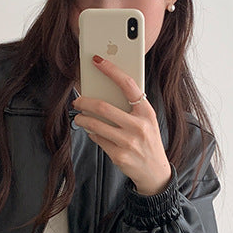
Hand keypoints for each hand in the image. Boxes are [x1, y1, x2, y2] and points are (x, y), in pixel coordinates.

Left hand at [73, 56, 171, 195]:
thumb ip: (131, 107)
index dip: (111, 70)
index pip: (127, 84)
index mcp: (147, 111)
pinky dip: (91, 133)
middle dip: (84, 102)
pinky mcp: (119, 155)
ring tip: (79, 117)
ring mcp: (128, 142)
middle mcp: (139, 125)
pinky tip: (92, 131)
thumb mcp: (147, 120)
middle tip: (77, 101)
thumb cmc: (147, 140)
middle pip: (103, 107)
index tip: (97, 61)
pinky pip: (97, 139)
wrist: (155, 171)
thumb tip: (103, 92)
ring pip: (95, 124)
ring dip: (82, 119)